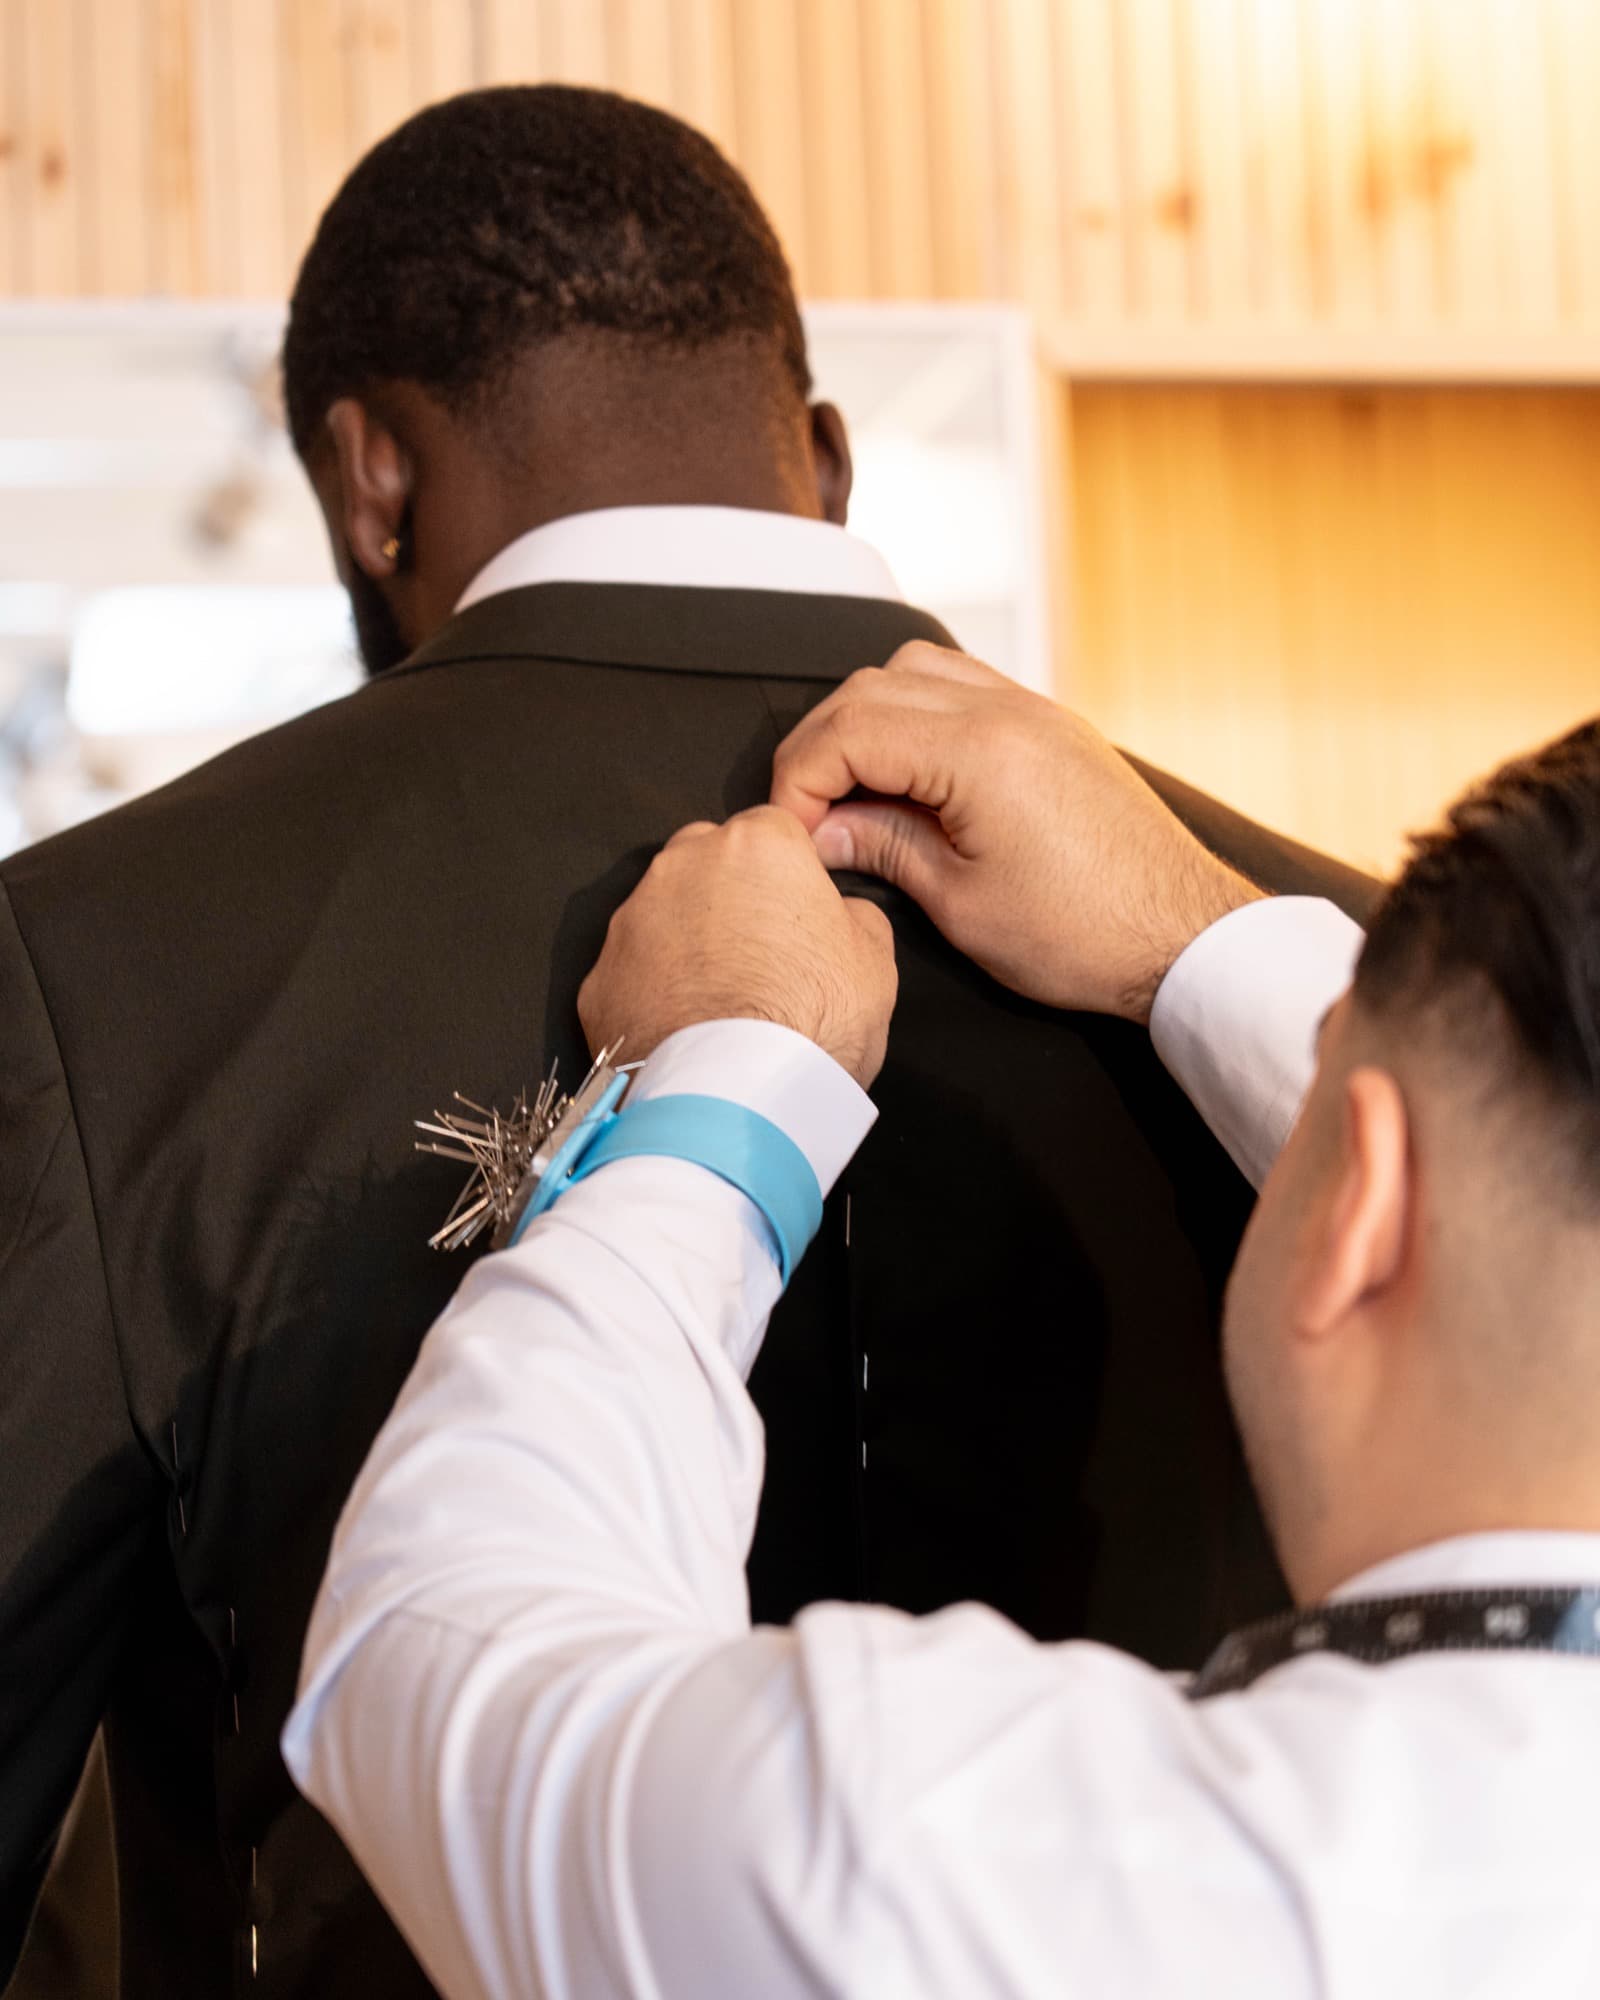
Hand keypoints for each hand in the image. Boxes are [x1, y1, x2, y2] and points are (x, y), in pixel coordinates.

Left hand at [578, 807, 897, 1087]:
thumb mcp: (875, 960)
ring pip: (663, 914)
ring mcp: (631, 921)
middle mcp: (682, 865)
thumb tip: (834, 913)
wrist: (737, 1100)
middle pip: (708, 860)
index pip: (775, 831)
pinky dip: (653, 991)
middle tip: (762, 956)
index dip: (791, 875)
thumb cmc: (814, 1022)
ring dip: (687, 942)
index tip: (800, 917)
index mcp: (757, 845)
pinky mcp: (598, 978)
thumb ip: (852, 914)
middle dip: (730, 895)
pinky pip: (632, 972)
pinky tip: (684, 1029)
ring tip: (720, 1001)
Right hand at [770, 644, 1260, 1022]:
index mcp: (980, 752)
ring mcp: (1035, 711)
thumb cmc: (1087, 935)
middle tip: (811, 813)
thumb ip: (885, 849)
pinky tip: (911, 773)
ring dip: (869, 718)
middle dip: (823, 746)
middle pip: (871, 687)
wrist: (1183, 938)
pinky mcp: (1052, 727)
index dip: (801, 779)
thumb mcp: (962, 906)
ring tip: (857, 790)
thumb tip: (826, 829)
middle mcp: (1008, 711)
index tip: (793, 830)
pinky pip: (964, 685)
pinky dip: (919, 713)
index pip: (848, 729)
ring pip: (916, 670)